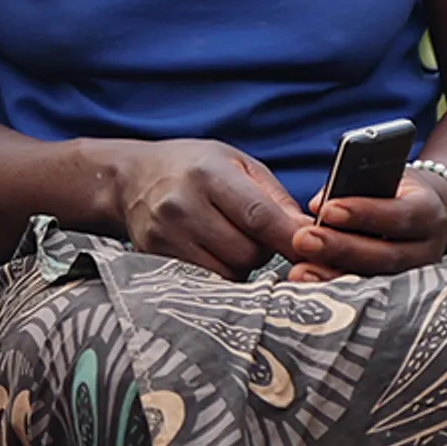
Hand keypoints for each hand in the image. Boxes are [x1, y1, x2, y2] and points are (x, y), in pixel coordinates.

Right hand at [106, 138, 307, 276]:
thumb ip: (275, 198)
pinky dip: (219, 273)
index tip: (314, 249)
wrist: (132, 178)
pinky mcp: (155, 258)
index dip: (290, 237)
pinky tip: (214, 253)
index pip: (258, 216)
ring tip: (231, 241)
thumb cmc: (193, 167)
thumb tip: (310, 233)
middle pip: (245, 252)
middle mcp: (182, 205)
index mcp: (208, 174)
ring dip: (240, 264)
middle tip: (255, 236)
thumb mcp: (237, 165)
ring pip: (227, 272)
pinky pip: (205, 280)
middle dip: (263, 251)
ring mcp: (164, 235)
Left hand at [288, 171, 446, 282]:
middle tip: (304, 240)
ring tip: (301, 271)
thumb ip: (353, 186)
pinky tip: (310, 284)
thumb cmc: (395, 192)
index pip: (399, 214)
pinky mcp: (398, 293)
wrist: (424, 216)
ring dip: (334, 276)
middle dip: (341, 248)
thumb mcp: (383, 178)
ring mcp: (415, 276)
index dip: (365, 213)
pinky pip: (367, 296)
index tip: (328, 210)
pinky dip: (335, 290)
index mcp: (428, 212)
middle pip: (385, 254)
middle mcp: (427, 248)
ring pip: (376, 281)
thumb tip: (318, 206)